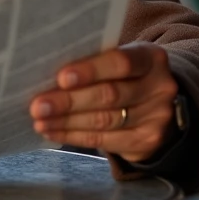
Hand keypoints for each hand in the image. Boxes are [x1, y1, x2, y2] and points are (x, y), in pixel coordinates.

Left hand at [29, 42, 178, 162]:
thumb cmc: (125, 75)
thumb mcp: (119, 61)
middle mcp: (160, 87)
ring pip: (104, 121)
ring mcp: (157, 117)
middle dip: (69, 101)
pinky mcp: (147, 141)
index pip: (121, 62)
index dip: (90, 71)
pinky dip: (73, 136)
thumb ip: (94, 62)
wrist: (158, 104)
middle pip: (110, 95)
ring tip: (40, 120)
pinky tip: (53, 132)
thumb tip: (47, 71)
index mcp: (151, 58)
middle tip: (38, 106)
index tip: (61, 78)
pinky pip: (104, 140)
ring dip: (66, 122)